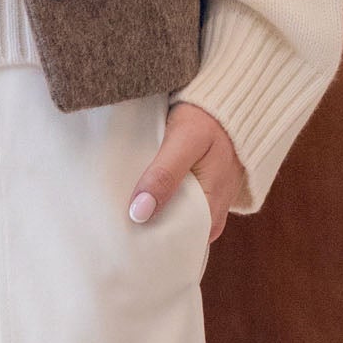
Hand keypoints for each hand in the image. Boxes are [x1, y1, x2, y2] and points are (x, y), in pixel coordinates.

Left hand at [128, 102, 243, 241]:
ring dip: (146, 214)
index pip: (175, 245)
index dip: (147, 245)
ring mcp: (204, 202)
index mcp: (211, 215)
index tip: (119, 242)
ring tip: (116, 212)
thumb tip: (138, 214)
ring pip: (170, 219)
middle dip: (143, 232)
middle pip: (170, 234)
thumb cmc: (210, 119)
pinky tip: (132, 193)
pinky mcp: (196, 187)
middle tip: (110, 228)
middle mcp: (210, 215)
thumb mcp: (186, 142)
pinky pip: (172, 202)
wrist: (232, 97)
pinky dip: (153, 199)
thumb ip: (164, 176)